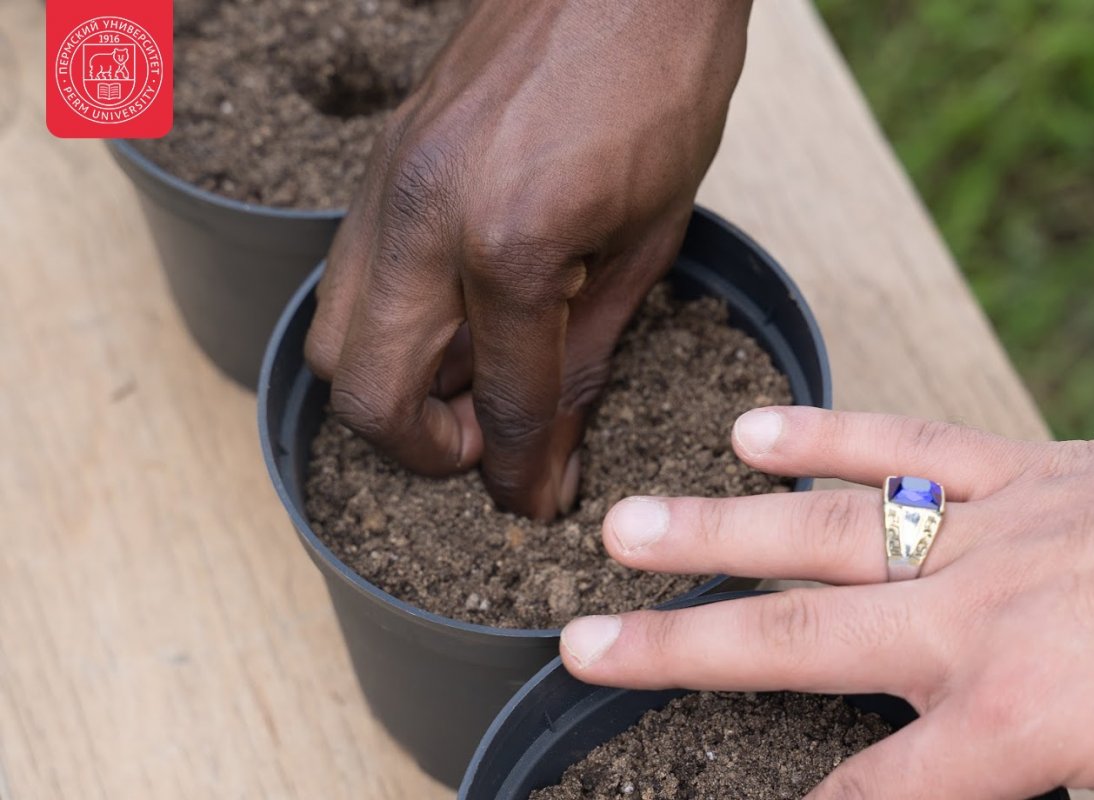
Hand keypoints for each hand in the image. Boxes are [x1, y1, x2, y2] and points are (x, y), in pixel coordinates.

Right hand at [305, 0, 752, 518]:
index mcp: (508, 242)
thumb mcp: (647, 241)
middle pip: (366, 394)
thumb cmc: (663, 86)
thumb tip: (552, 451)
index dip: (521, 474)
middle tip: (489, 445)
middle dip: (424, 448)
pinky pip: (351, 278)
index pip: (502, 405)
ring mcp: (385, 186)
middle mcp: (421, 219)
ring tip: (474, 383)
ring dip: (393, 389)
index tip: (536, 502)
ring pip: (333, 339)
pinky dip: (390, 325)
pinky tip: (458, 316)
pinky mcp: (379, 165)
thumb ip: (586, 353)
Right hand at [559, 406, 1093, 798]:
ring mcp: (988, 533)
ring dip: (717, 531)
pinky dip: (828, 436)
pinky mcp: (1022, 473)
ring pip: (824, 530)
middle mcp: (969, 620)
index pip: (868, 793)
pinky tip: (755, 431)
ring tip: (627, 526)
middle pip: (795, 642)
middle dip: (681, 651)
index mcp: (1012, 720)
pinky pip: (907, 445)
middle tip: (582, 644)